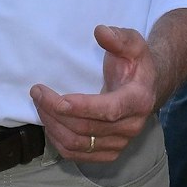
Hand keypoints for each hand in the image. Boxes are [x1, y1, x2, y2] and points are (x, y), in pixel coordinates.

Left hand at [31, 25, 159, 162]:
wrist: (148, 88)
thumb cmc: (136, 64)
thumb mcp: (134, 44)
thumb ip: (119, 38)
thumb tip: (100, 31)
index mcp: (139, 100)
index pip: (108, 110)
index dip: (81, 107)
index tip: (55, 98)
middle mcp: (132, 126)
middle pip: (86, 128)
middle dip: (55, 111)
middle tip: (37, 92)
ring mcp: (120, 143)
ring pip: (78, 144)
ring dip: (53, 125)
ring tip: (40, 105)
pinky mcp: (109, 152)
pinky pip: (77, 155)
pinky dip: (58, 141)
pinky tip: (50, 123)